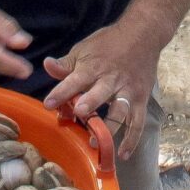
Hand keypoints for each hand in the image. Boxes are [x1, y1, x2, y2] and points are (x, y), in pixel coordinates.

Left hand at [43, 22, 159, 159]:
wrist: (143, 34)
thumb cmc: (108, 43)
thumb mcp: (84, 49)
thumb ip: (66, 64)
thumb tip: (46, 65)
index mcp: (93, 67)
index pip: (75, 80)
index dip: (62, 92)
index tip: (49, 104)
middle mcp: (111, 80)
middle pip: (100, 94)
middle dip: (89, 105)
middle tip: (78, 114)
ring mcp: (128, 92)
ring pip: (119, 112)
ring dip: (108, 127)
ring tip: (95, 143)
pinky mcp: (141, 100)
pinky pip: (138, 122)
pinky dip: (132, 139)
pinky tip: (121, 154)